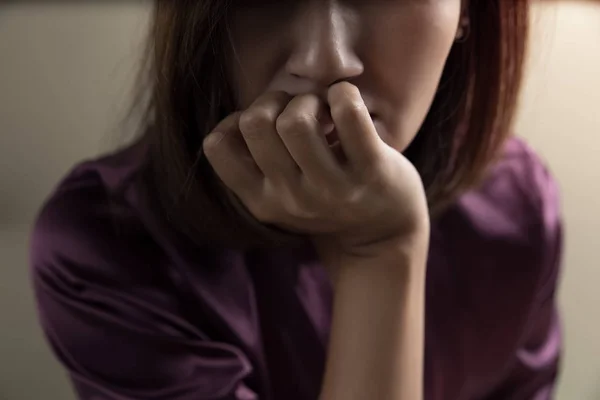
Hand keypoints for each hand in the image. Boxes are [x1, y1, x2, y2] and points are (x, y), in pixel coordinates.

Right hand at [203, 82, 428, 259]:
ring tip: (324, 110)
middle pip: (256, 123)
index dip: (235, 119)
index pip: (217, 146)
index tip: (266, 123)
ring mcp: (331, 188)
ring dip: (309, 100)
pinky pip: (348, 114)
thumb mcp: (281, 192)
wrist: (383, 234)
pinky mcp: (371, 172)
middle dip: (274, 100)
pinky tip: (346, 101)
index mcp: (261, 200)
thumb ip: (256, 161)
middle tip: (298, 110)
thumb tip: (241, 114)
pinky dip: (344, 94)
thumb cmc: (326, 196)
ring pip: (296, 121)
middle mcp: (291, 198)